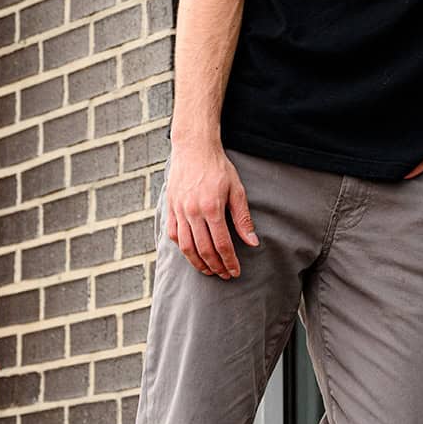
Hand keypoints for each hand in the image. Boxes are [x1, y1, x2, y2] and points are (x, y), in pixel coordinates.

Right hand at [166, 140, 257, 278]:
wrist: (194, 148)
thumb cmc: (218, 167)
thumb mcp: (237, 190)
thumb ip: (243, 218)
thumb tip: (252, 242)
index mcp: (212, 208)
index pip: (221, 245)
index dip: (229, 261)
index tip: (235, 272)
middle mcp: (192, 212)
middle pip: (203, 249)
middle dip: (216, 266)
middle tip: (224, 275)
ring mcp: (179, 211)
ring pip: (186, 247)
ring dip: (198, 263)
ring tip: (209, 271)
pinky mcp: (170, 208)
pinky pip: (173, 234)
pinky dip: (182, 248)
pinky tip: (191, 253)